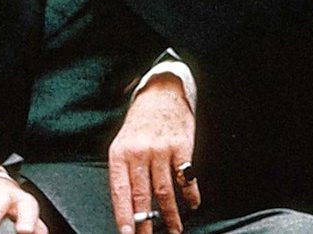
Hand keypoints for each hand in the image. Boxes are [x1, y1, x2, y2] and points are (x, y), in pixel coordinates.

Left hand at [109, 74, 198, 233]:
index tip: (127, 233)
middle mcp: (139, 152)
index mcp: (120, 154)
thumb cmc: (141, 123)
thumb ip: (125, 173)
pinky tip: (192, 204)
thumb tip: (129, 209)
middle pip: (143, 195)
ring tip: (174, 229)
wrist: (162, 93)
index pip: (120, 191)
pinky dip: (190, 195)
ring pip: (165, 190)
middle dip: (146, 223)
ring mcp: (161, 149)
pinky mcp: (182, 146)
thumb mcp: (123, 144)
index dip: (123, 215)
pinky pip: (186, 177)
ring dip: (171, 214)